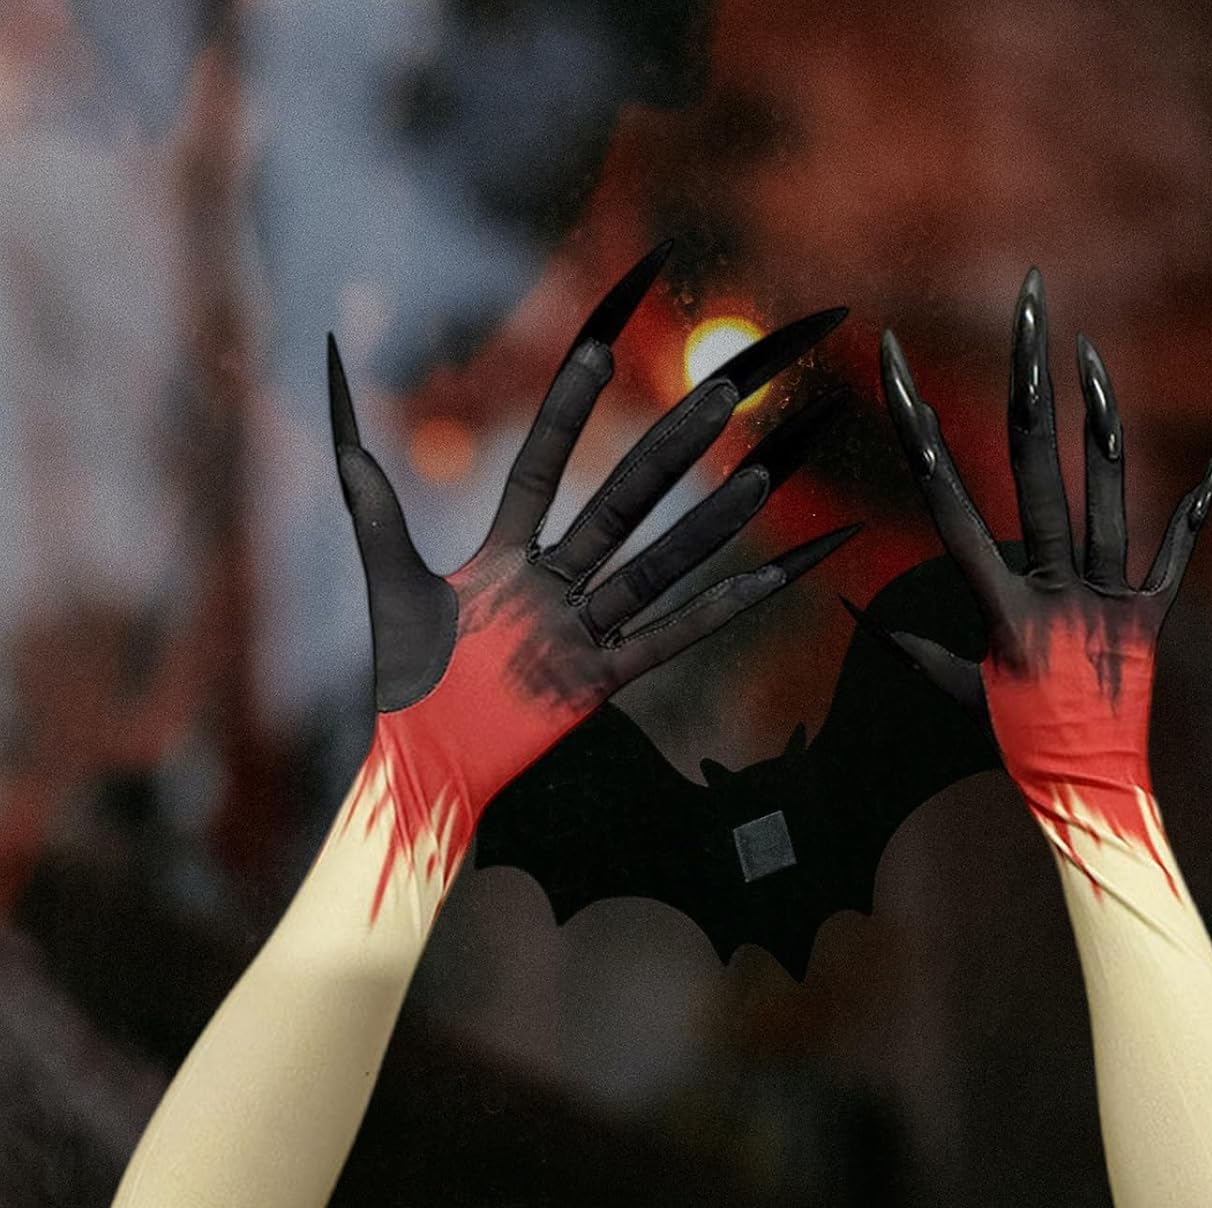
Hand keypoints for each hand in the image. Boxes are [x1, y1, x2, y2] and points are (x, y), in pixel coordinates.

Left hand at [331, 242, 854, 891]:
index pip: (542, 468)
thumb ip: (376, 511)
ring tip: (761, 478)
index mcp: (506, 556)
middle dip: (668, 451)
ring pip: (657, 567)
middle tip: (717, 394)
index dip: (567, 411)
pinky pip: (670, 640)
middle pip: (620, 506)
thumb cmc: (405, 679)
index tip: (599, 348)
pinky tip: (771, 579)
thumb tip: (345, 440)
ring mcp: (583, 630)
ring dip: (709, 526)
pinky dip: (721, 612)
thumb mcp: (390, 584)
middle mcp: (555, 584)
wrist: (423, 759)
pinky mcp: (601, 679)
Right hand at [871, 268, 1211, 862]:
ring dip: (1098, 415)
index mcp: (1001, 609)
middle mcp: (1055, 589)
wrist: (1093, 791)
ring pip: (1108, 489)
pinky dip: (1200, 497)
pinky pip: (1178, 546)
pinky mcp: (1154, 613)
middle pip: (1034, 467)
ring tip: (1088, 352)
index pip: (948, 506)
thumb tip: (862, 617)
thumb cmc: (1018, 743)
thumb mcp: (960, 694)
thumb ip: (918, 650)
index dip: (917, 431)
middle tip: (1027, 302)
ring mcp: (1110, 598)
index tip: (896, 368)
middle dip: (1027, 377)